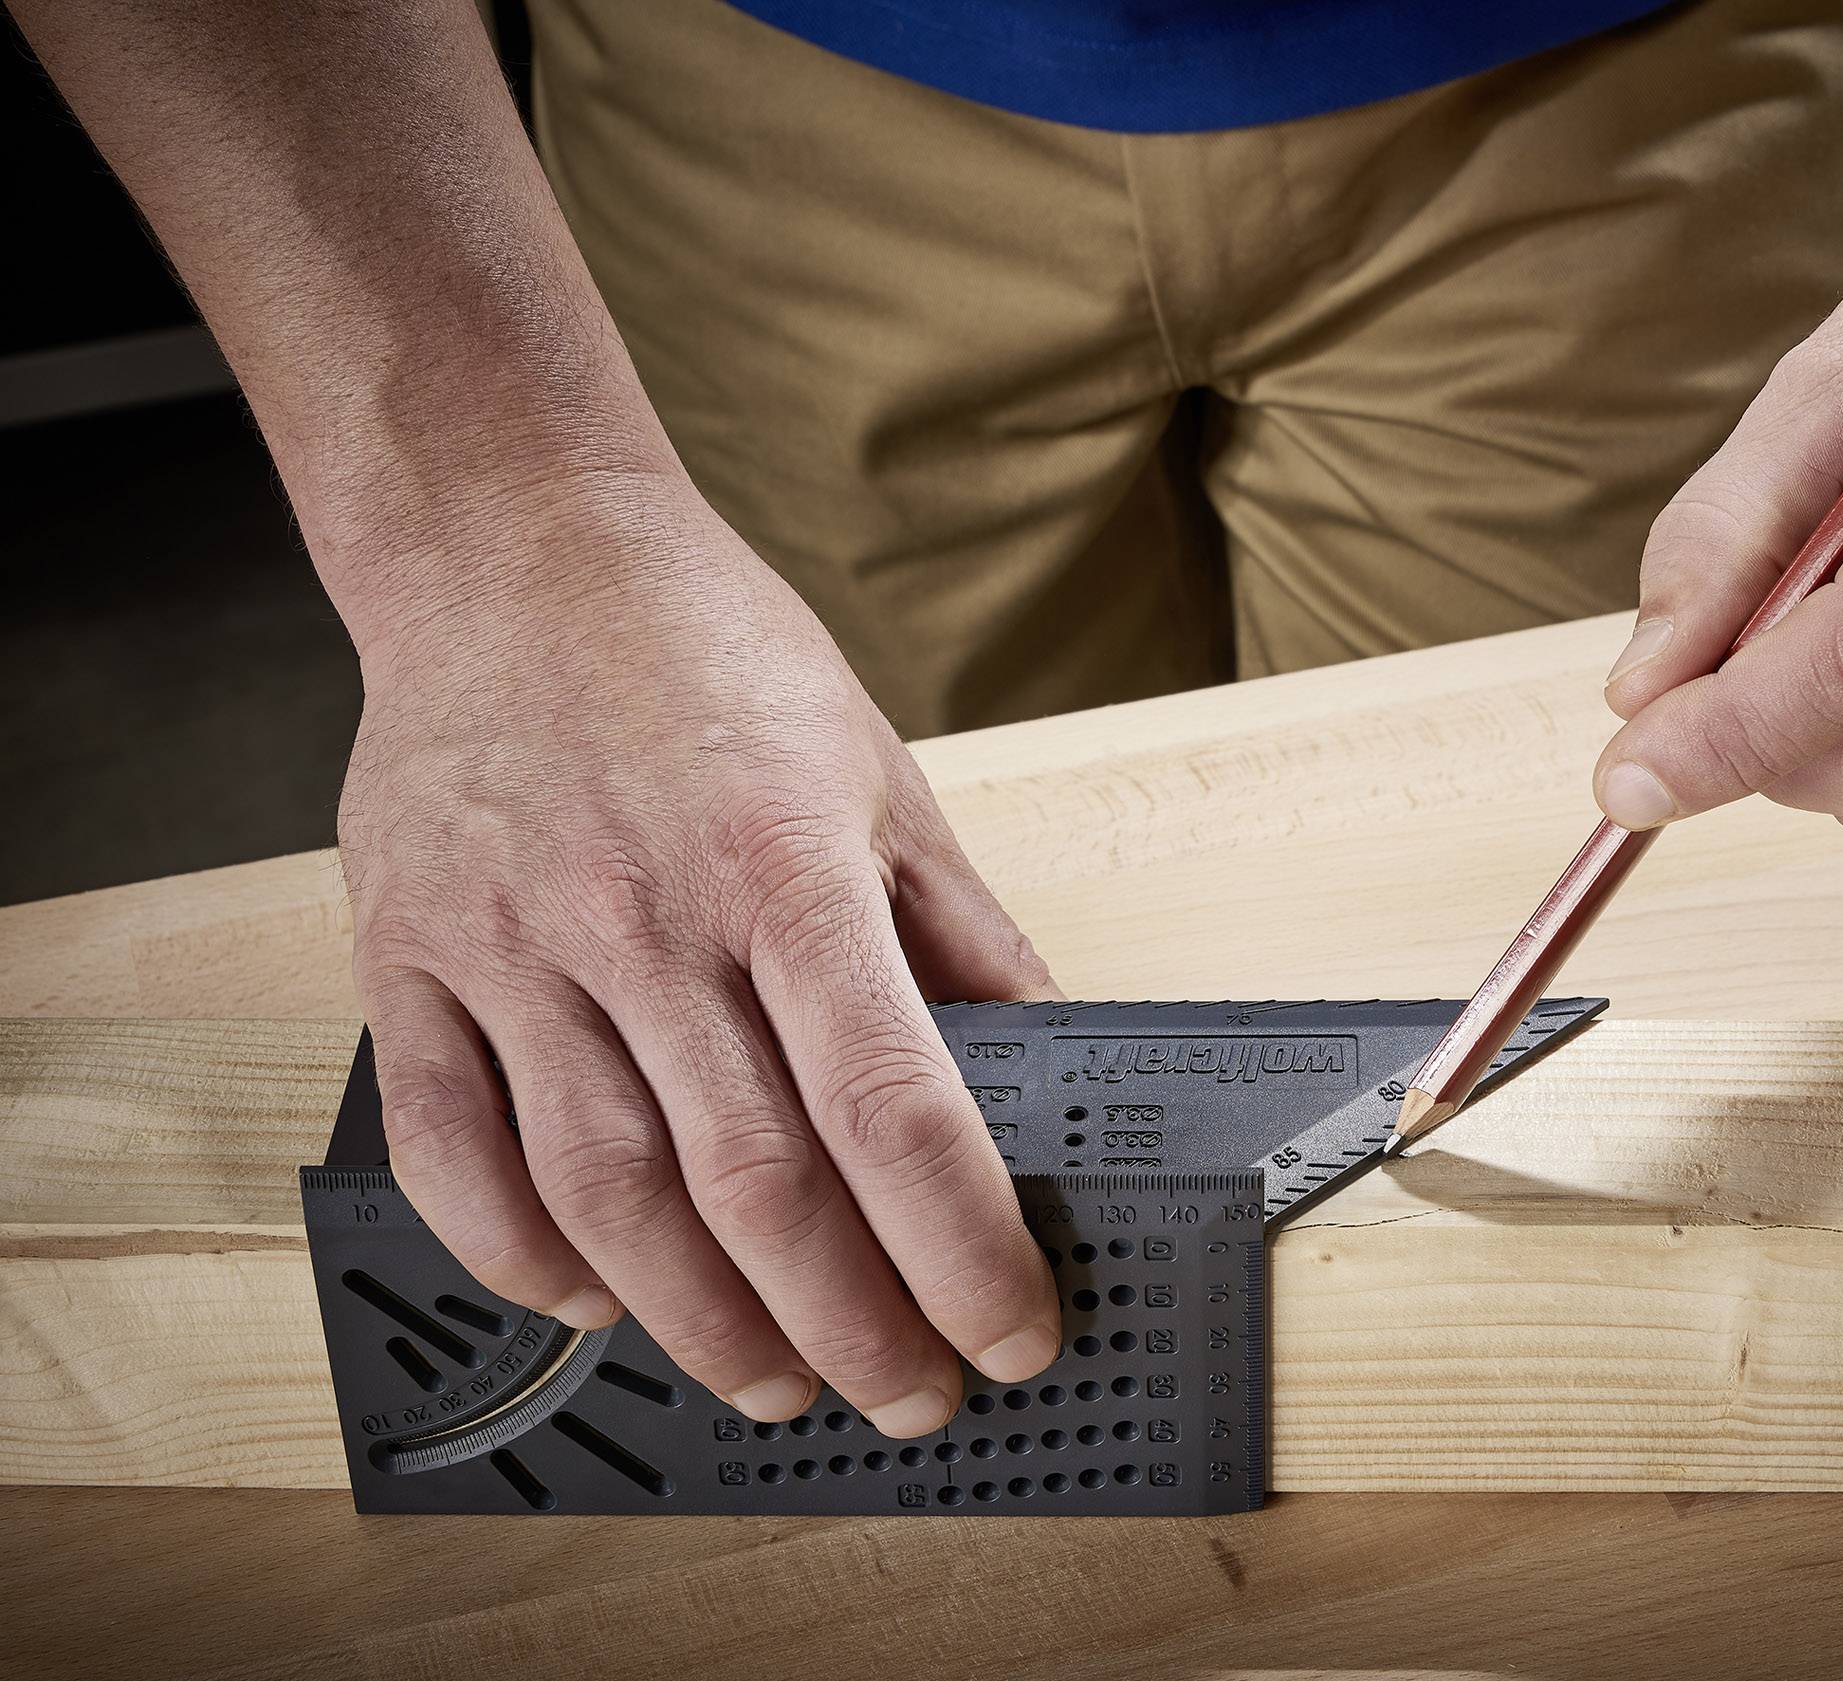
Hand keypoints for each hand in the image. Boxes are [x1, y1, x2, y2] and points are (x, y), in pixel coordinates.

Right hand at [339, 483, 1061, 1434]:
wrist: (514, 547)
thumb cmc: (711, 656)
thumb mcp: (880, 775)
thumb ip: (961, 933)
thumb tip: (1048, 1063)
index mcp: (786, 866)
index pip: (893, 1103)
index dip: (960, 1244)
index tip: (1013, 1331)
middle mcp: (647, 914)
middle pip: (754, 1182)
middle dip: (850, 1323)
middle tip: (909, 1396)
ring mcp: (515, 942)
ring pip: (606, 1190)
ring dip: (701, 1322)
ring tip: (777, 1384)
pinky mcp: (410, 955)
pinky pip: (451, 1145)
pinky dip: (520, 1250)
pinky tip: (595, 1299)